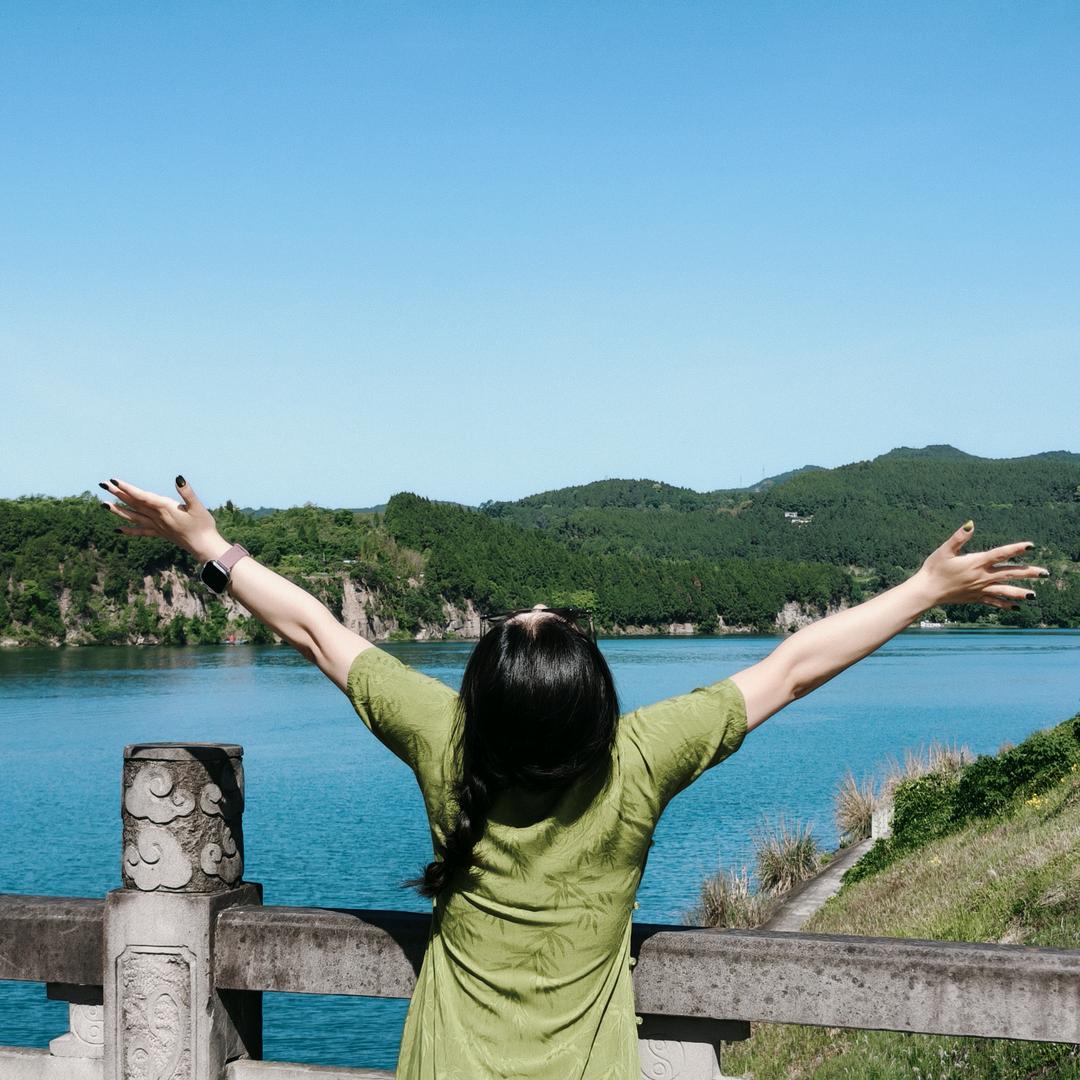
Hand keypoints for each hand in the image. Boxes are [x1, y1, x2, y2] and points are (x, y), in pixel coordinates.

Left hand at [99, 476, 228, 562]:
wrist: (204, 546)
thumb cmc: (203, 525)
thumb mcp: (198, 506)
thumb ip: (187, 492)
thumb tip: (178, 478)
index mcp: (165, 508)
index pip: (142, 496)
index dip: (127, 488)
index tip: (114, 481)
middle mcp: (157, 517)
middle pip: (134, 504)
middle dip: (118, 494)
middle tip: (103, 485)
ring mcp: (157, 526)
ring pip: (134, 517)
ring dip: (118, 510)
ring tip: (103, 504)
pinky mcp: (160, 533)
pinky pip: (141, 532)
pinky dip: (129, 530)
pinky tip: (117, 530)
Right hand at [916, 522, 1048, 609]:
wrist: (927, 591)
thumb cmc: (933, 569)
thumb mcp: (944, 550)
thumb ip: (959, 537)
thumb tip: (971, 524)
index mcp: (975, 563)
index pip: (1000, 554)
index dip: (1016, 549)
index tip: (1031, 546)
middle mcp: (981, 577)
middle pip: (1009, 573)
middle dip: (1028, 573)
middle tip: (1044, 573)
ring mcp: (979, 589)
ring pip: (1004, 591)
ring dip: (1020, 593)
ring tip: (1034, 595)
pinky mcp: (975, 598)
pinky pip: (993, 602)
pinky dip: (1004, 604)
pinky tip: (1015, 607)